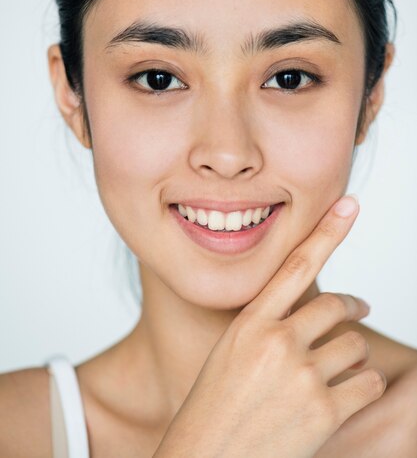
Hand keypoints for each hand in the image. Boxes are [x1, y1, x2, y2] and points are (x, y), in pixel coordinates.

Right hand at [153, 195, 385, 457]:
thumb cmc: (214, 407)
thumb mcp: (230, 353)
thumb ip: (266, 327)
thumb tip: (310, 312)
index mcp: (249, 323)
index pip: (295, 265)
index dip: (327, 232)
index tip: (349, 205)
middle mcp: (277, 342)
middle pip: (335, 307)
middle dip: (350, 308)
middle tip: (358, 310)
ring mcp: (302, 375)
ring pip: (355, 345)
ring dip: (354, 354)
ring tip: (341, 368)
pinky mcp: (324, 411)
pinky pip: (366, 381)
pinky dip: (364, 384)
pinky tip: (346, 395)